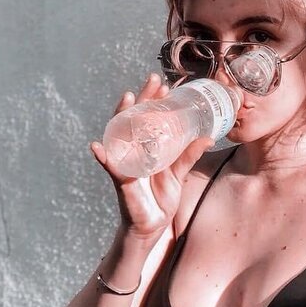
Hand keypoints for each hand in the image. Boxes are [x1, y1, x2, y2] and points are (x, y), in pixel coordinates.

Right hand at [90, 73, 213, 239]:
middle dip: (142, 98)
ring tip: (127, 99)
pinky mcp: (121, 181)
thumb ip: (189, 156)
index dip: (154, 100)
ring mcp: (125, 163)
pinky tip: (97, 147)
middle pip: (134, 118)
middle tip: (154, 80)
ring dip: (122, 116)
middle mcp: (133, 150)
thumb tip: (208, 137)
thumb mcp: (178, 174)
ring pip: (120, 135)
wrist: (152, 227)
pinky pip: (110, 167)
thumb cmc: (161, 198)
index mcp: (146, 147)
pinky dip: (103, 157)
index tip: (165, 84)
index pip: (147, 118)